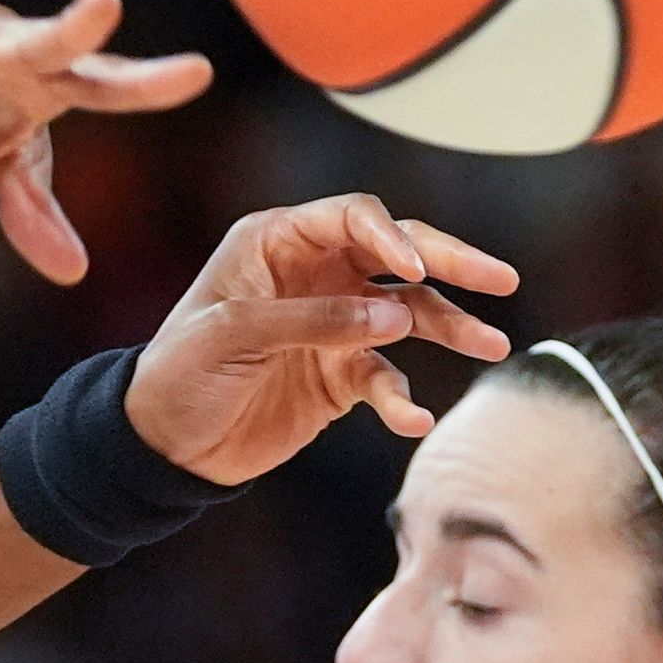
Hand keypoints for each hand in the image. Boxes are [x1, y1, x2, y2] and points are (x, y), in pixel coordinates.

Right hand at [0, 0, 211, 285]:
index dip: (148, 82)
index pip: (106, 85)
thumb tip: (74, 274)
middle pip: (44, 39)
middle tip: (105, 5)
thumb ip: (34, 211)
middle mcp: (2, 44)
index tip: (198, 72)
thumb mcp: (4, 163)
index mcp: (44, 79)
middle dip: (72, 25)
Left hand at [127, 195, 517, 485]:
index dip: (391, 237)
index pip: (354, 218)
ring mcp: (333, 324)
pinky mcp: (339, 375)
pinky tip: (414, 419)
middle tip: (500, 280)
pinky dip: (402, 397)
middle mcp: (315, 273)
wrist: (161, 444)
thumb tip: (393, 316)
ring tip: (492, 345)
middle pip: (398, 255)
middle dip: (451, 264)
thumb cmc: (178, 373)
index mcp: (278, 242)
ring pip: (408, 315)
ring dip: (450, 328)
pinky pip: (386, 378)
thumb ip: (312, 320)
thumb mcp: (233, 335)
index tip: (415, 271)